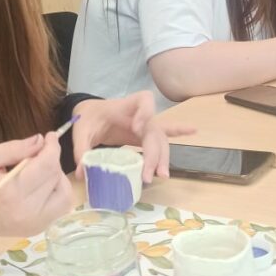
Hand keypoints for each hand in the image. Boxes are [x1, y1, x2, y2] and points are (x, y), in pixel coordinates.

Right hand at [0, 132, 72, 238]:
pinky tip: (42, 185)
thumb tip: (40, 140)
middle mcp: (26, 211)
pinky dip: (57, 193)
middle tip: (36, 153)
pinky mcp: (36, 230)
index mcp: (11, 192)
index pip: (47, 165)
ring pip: (65, 194)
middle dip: (51, 160)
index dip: (53, 147)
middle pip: (56, 178)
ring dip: (58, 178)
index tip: (50, 136)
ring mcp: (33, 224)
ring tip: (40, 171)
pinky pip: (60, 207)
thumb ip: (14, 148)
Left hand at [72, 91, 194, 182]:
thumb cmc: (88, 118)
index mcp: (124, 106)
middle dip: (154, 152)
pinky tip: (194, 130)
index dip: (145, 113)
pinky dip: (179, 132)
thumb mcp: (81, 132)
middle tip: (149, 173)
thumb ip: (81, 150)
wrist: (90, 113)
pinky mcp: (145, 134)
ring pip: (160, 140)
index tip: (136, 129)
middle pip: (155, 130)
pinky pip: (165, 134)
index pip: (143, 100)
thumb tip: (82, 174)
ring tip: (161, 175)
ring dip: (162, 157)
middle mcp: (140, 114)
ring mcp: (145, 124)